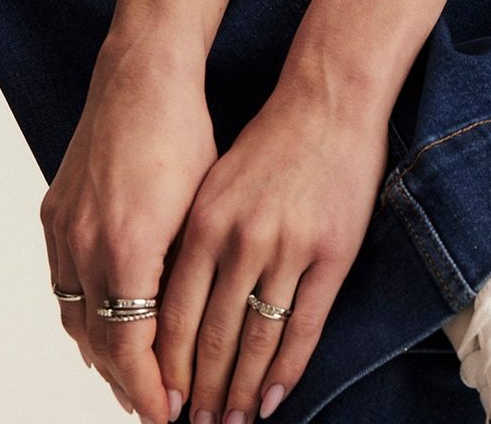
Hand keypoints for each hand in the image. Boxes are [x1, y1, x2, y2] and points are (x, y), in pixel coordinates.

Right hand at [39, 33, 217, 423]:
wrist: (143, 75)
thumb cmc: (185, 134)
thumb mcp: (201, 209)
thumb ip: (189, 274)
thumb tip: (198, 333)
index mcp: (129, 248)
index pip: (132, 348)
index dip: (150, 388)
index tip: (171, 413)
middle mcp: (87, 245)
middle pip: (100, 343)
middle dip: (127, 382)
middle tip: (155, 408)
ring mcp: (64, 230)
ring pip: (76, 318)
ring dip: (103, 354)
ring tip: (133, 380)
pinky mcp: (54, 214)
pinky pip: (62, 285)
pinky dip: (83, 315)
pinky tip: (105, 326)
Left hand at [153, 69, 390, 423]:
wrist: (329, 99)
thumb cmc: (271, 139)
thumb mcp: (213, 184)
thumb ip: (194, 241)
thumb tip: (172, 306)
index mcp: (204, 222)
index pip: (172, 314)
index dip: (165, 366)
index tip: (159, 401)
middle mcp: (240, 239)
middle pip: (212, 335)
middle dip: (201, 390)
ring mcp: (287, 246)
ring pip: (257, 338)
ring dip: (243, 389)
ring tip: (234, 421)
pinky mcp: (331, 252)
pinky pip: (304, 324)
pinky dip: (288, 368)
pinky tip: (276, 396)